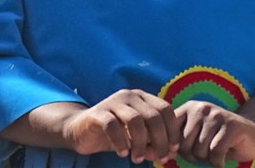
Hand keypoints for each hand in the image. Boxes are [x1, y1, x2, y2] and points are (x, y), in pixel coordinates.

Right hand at [61, 90, 179, 163]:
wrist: (81, 130)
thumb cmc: (115, 134)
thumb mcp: (137, 140)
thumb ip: (153, 144)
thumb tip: (172, 152)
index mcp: (141, 98)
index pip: (165, 108)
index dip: (172, 130)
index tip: (173, 150)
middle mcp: (129, 95)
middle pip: (153, 115)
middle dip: (160, 141)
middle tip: (160, 159)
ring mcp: (112, 102)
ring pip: (135, 120)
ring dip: (140, 143)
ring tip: (138, 159)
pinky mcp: (98, 113)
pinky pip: (112, 125)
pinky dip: (120, 142)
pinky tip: (122, 153)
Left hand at [176, 101, 254, 166]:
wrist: (254, 131)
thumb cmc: (221, 137)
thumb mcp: (199, 134)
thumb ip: (182, 139)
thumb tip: (163, 153)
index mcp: (189, 108)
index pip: (171, 130)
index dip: (174, 148)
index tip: (183, 155)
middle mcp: (200, 108)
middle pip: (185, 144)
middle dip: (194, 156)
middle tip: (205, 155)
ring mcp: (215, 116)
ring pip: (200, 150)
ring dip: (207, 159)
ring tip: (215, 154)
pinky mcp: (229, 126)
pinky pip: (215, 152)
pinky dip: (218, 162)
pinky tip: (223, 159)